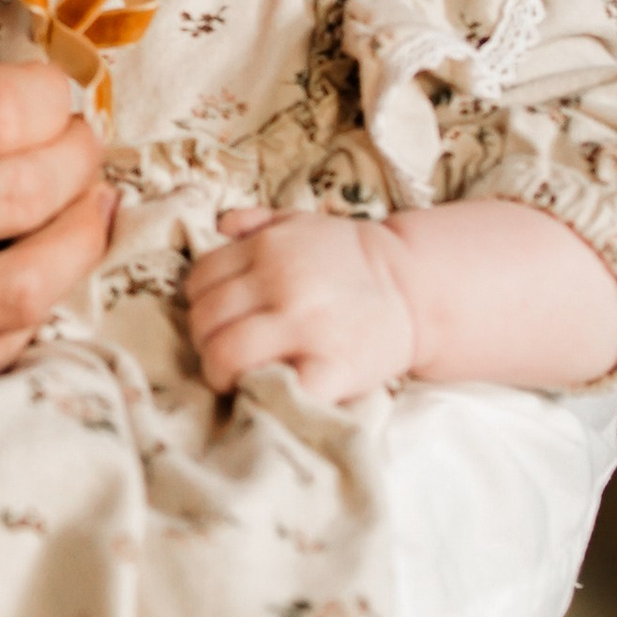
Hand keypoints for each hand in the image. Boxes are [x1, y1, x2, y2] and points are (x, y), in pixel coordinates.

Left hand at [183, 206, 418, 405]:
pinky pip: (273, 388)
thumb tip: (221, 226)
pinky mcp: (331, 368)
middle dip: (206, 341)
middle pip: (205, 320)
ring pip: (225, 355)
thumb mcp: (304, 223)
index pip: (200, 281)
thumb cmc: (352, 260)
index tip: (217, 320)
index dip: (201, 304)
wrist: (417, 289)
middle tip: (224, 353)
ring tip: (237, 376)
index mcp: (269, 249)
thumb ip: (258, 221)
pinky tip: (270, 389)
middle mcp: (281, 283)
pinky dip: (262, 394)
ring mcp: (305, 326)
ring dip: (220, 372)